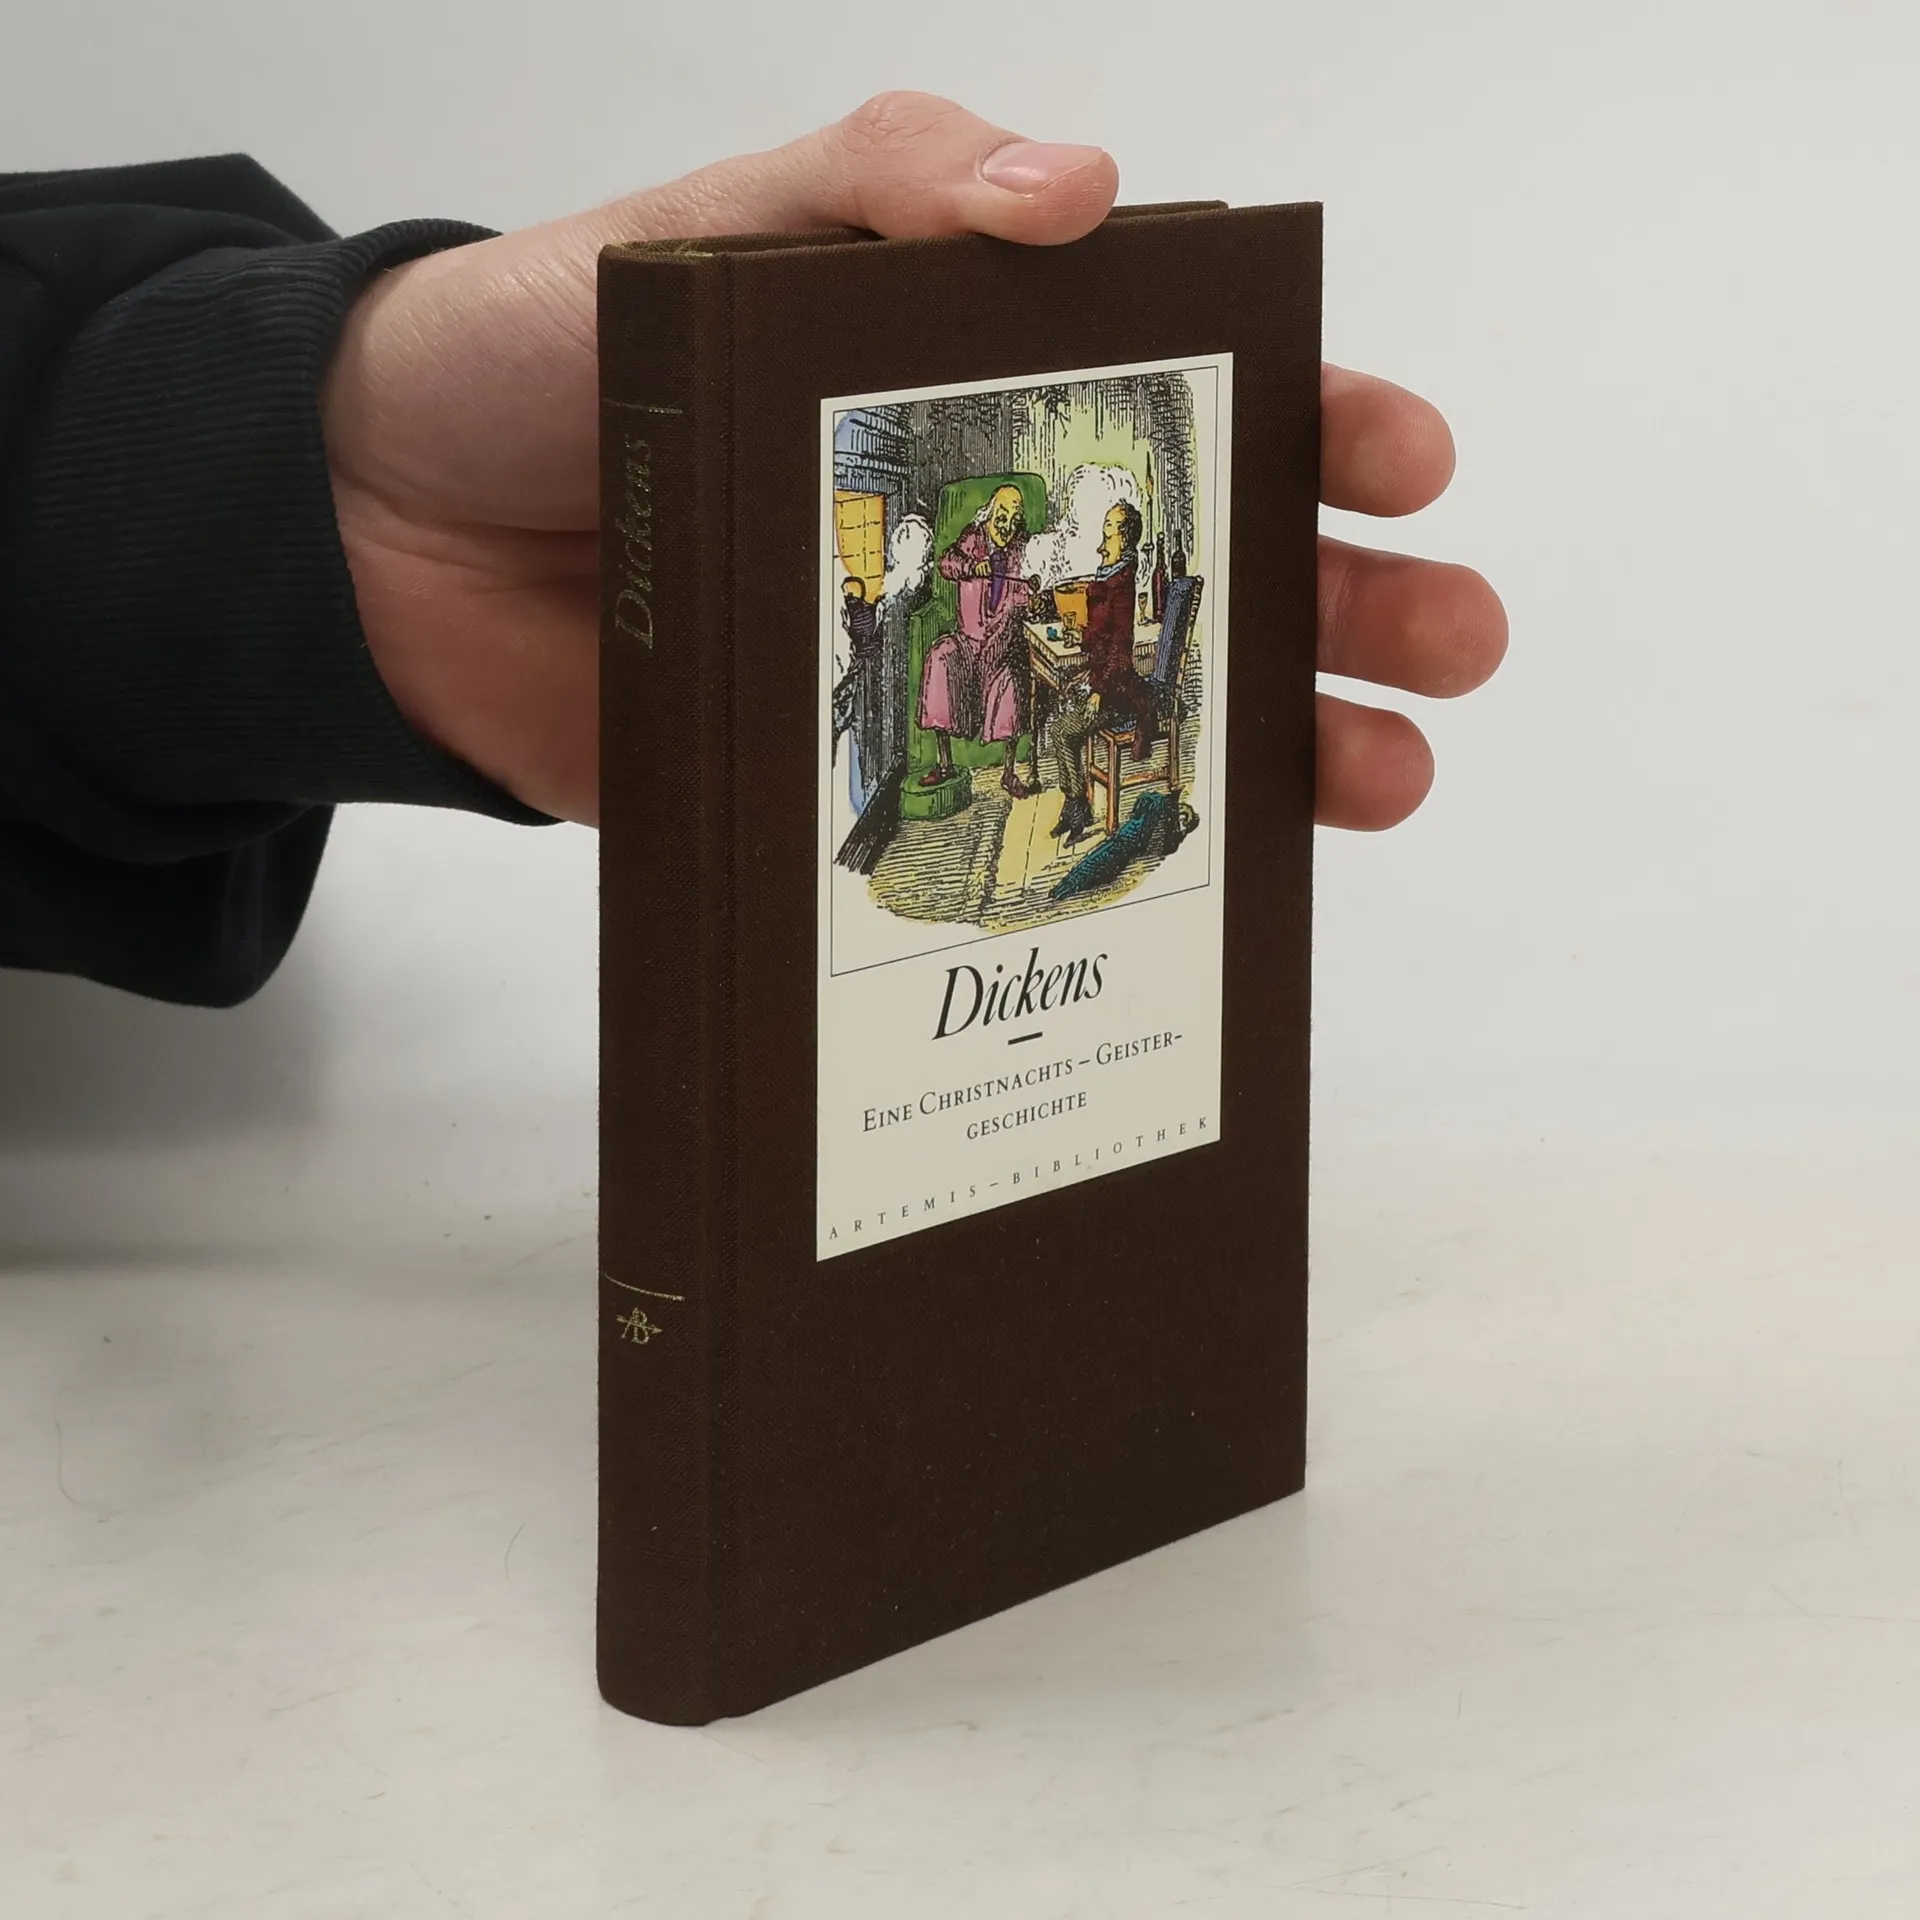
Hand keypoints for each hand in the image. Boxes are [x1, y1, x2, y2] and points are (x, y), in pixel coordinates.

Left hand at [321, 91, 1501, 828]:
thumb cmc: (551, 354)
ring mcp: (938, 677)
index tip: (1400, 461)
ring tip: (1382, 781)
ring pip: (1146, 717)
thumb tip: (1084, 190)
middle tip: (1449, 640)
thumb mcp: (724, 224)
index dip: (1314, 428)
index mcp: (980, 396)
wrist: (382, 537)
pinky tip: (1195, 888)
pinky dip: (1104, 861)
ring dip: (1281, 748)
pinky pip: (1005, 832)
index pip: (1192, 405)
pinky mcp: (862, 791)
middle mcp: (985, 543)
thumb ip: (889, 181)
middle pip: (1209, 577)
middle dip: (1349, 604)